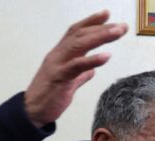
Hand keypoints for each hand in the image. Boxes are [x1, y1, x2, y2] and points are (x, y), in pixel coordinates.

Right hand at [24, 10, 127, 127]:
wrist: (32, 112)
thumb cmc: (49, 96)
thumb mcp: (67, 83)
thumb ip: (80, 75)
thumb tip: (91, 72)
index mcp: (61, 54)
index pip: (76, 32)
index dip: (91, 22)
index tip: (107, 14)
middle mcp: (58, 55)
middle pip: (80, 35)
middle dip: (102, 27)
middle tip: (122, 26)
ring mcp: (58, 65)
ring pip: (79, 45)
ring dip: (100, 36)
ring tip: (117, 32)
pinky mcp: (59, 78)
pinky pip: (76, 66)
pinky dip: (92, 60)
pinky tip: (106, 56)